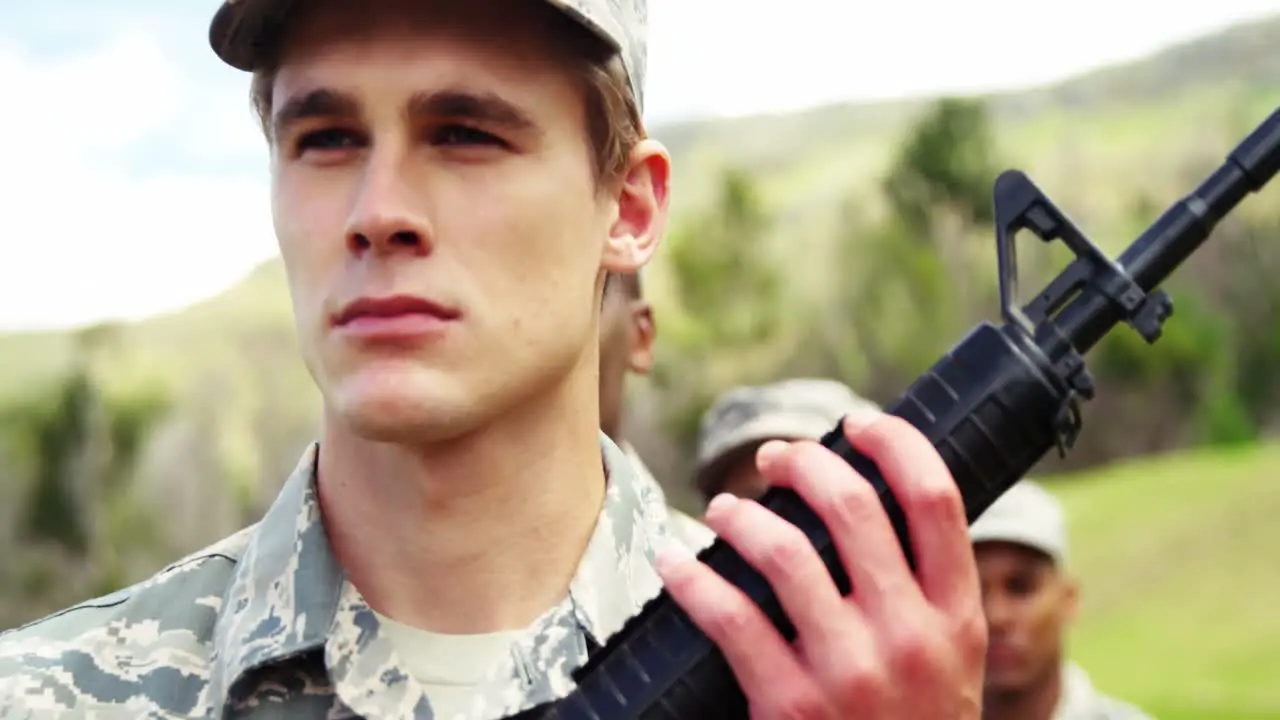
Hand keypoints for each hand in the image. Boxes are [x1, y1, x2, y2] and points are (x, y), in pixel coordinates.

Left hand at [656, 413, 986, 718]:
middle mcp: (909, 635)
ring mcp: (849, 671)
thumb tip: (865, 504)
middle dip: (804, 464)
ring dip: (743, 515)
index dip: (893, 443)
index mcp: (957, 616)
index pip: (934, 497)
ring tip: (724, 511)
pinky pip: (729, 617)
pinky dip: (691, 579)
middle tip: (776, 459)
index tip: (856, 422)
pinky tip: (674, 562)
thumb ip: (925, 591)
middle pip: (852, 507)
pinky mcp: (789, 704)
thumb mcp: (951, 663)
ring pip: (784, 552)